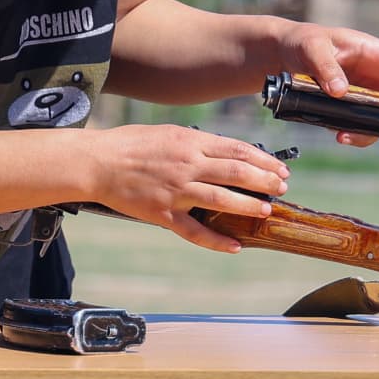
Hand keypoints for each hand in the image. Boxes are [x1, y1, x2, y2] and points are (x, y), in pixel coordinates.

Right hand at [86, 124, 291, 253]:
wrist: (98, 162)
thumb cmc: (130, 144)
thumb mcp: (168, 132)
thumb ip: (195, 143)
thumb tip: (224, 151)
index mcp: (190, 142)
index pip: (237, 150)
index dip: (263, 160)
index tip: (279, 168)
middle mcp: (187, 165)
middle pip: (236, 173)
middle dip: (264, 181)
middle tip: (281, 187)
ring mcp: (176, 191)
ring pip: (222, 200)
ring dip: (248, 206)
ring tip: (266, 211)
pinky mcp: (163, 214)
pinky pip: (195, 231)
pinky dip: (217, 241)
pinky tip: (235, 246)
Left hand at [276, 22, 378, 145]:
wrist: (286, 53)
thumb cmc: (303, 42)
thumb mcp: (312, 49)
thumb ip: (325, 68)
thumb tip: (340, 91)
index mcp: (374, 51)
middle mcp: (378, 69)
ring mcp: (370, 87)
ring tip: (349, 136)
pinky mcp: (358, 102)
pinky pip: (369, 121)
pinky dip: (360, 132)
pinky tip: (341, 135)